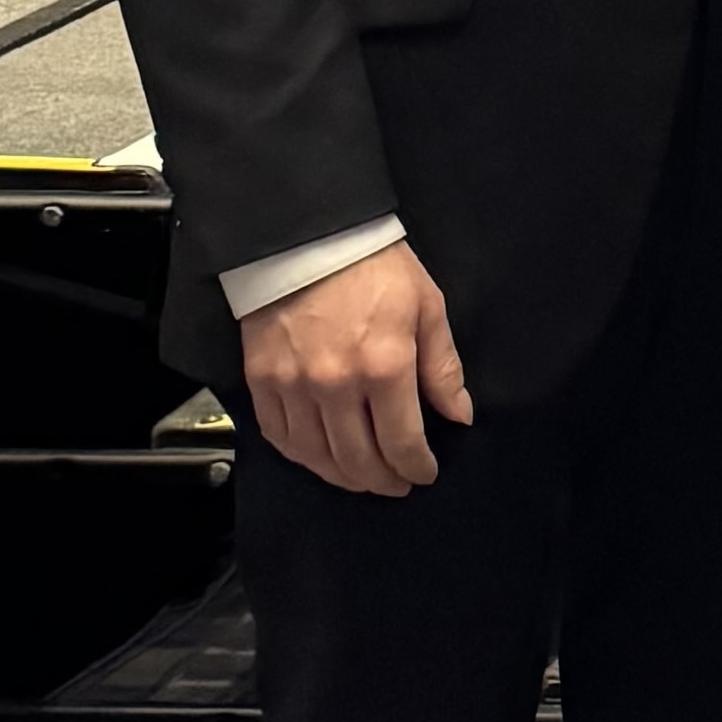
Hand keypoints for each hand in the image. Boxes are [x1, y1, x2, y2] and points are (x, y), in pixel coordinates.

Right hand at [242, 241, 471, 495]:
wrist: (307, 237)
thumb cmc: (373, 266)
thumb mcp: (427, 309)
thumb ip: (443, 369)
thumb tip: (459, 413)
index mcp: (385, 366)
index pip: (402, 442)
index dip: (417, 467)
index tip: (424, 473)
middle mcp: (336, 384)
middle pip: (359, 459)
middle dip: (383, 480)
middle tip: (397, 483)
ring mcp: (294, 386)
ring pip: (317, 456)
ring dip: (343, 477)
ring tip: (363, 478)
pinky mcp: (262, 380)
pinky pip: (280, 436)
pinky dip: (302, 456)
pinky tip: (320, 458)